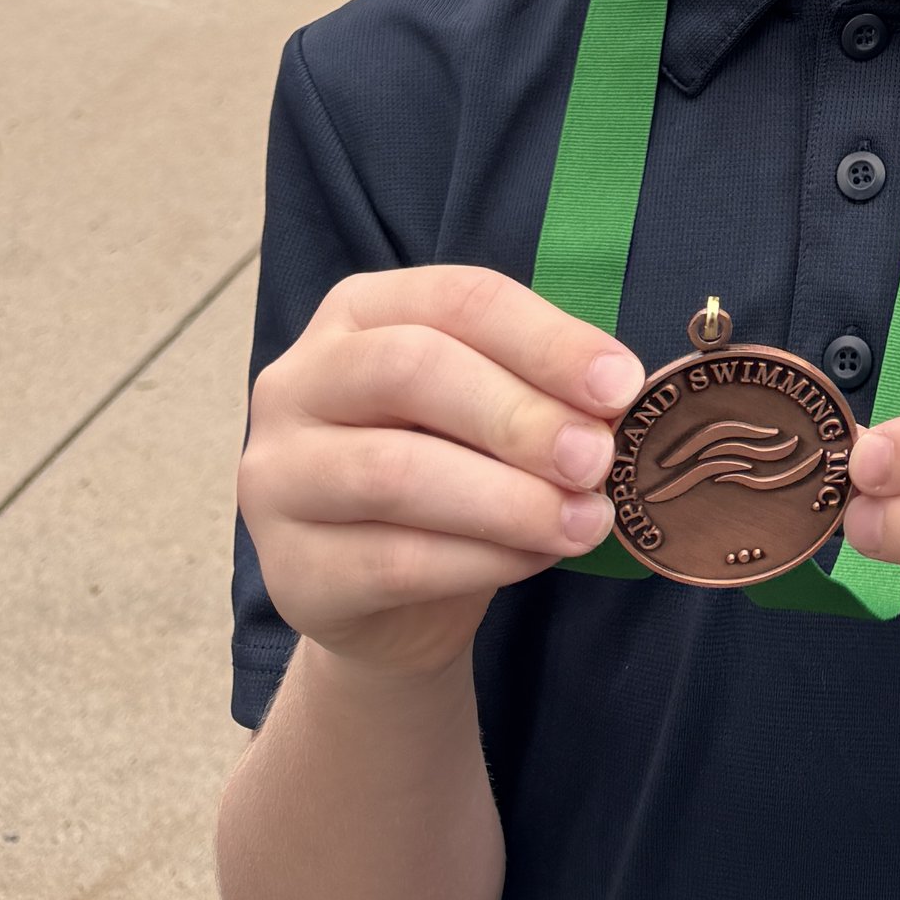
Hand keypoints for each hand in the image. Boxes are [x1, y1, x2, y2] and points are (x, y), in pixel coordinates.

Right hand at [239, 268, 641, 682]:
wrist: (390, 600)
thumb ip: (537, 390)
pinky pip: (393, 561)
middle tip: (598, 457)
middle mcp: (299, 382)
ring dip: (510, 498)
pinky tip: (538, 558)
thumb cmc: (449, 470)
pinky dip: (483, 560)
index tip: (621, 385)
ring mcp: (278, 477)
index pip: (456, 299)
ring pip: (396, 474)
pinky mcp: (290, 569)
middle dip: (519, 414)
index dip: (545, 339)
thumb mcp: (489, 410)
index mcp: (358, 313)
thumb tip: (611, 401)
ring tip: (587, 519)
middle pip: (411, 371)